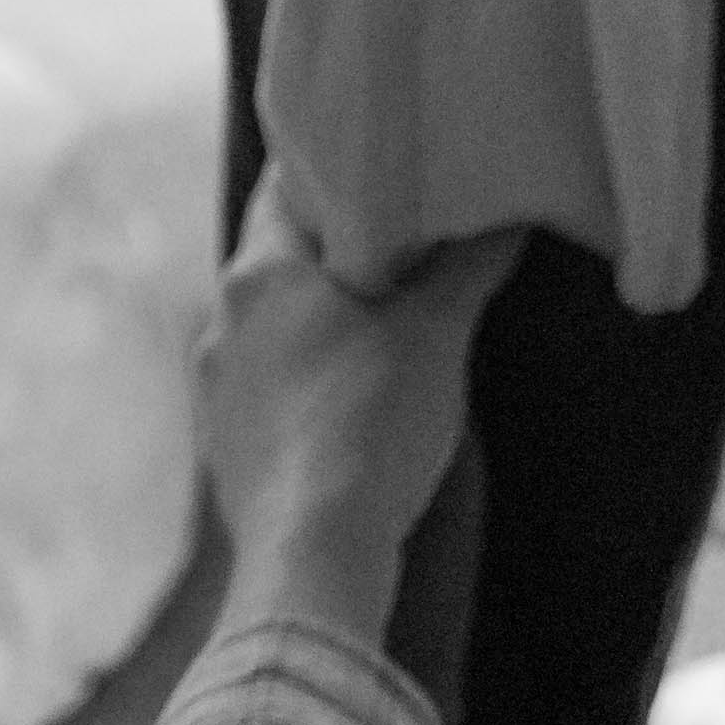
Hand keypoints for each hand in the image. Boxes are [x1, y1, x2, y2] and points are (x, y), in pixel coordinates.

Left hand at [200, 181, 520, 661]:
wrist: (314, 558)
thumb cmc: (371, 424)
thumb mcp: (437, 333)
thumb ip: (470, 264)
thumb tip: (509, 212)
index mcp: (258, 271)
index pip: (288, 187)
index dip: (337, 171)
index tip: (386, 166)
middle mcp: (221, 321)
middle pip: (281, 258)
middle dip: (339, 252)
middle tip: (403, 244)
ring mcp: (215, 391)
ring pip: (274, 329)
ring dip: (321, 322)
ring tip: (385, 326)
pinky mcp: (224, 451)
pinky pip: (268, 389)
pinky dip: (308, 381)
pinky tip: (352, 402)